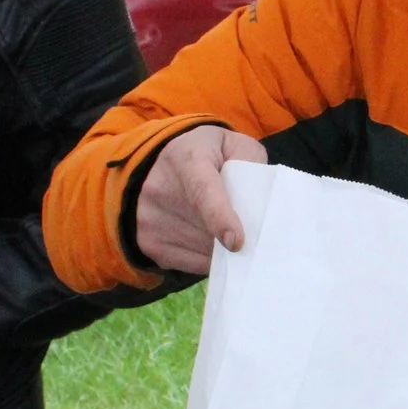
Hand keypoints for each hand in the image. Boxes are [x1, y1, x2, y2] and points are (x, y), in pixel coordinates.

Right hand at [135, 125, 267, 275]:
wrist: (159, 163)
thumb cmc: (206, 154)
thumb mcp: (232, 145)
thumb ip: (251, 163)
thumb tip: (258, 203)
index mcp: (186, 160)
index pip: (203, 193)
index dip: (220, 219)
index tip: (236, 243)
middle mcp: (160, 189)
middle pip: (205, 229)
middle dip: (234, 239)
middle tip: (255, 236)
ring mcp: (150, 219)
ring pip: (200, 251)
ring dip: (223, 252)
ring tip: (232, 237)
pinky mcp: (149, 243)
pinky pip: (190, 264)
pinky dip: (209, 260)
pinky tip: (216, 247)